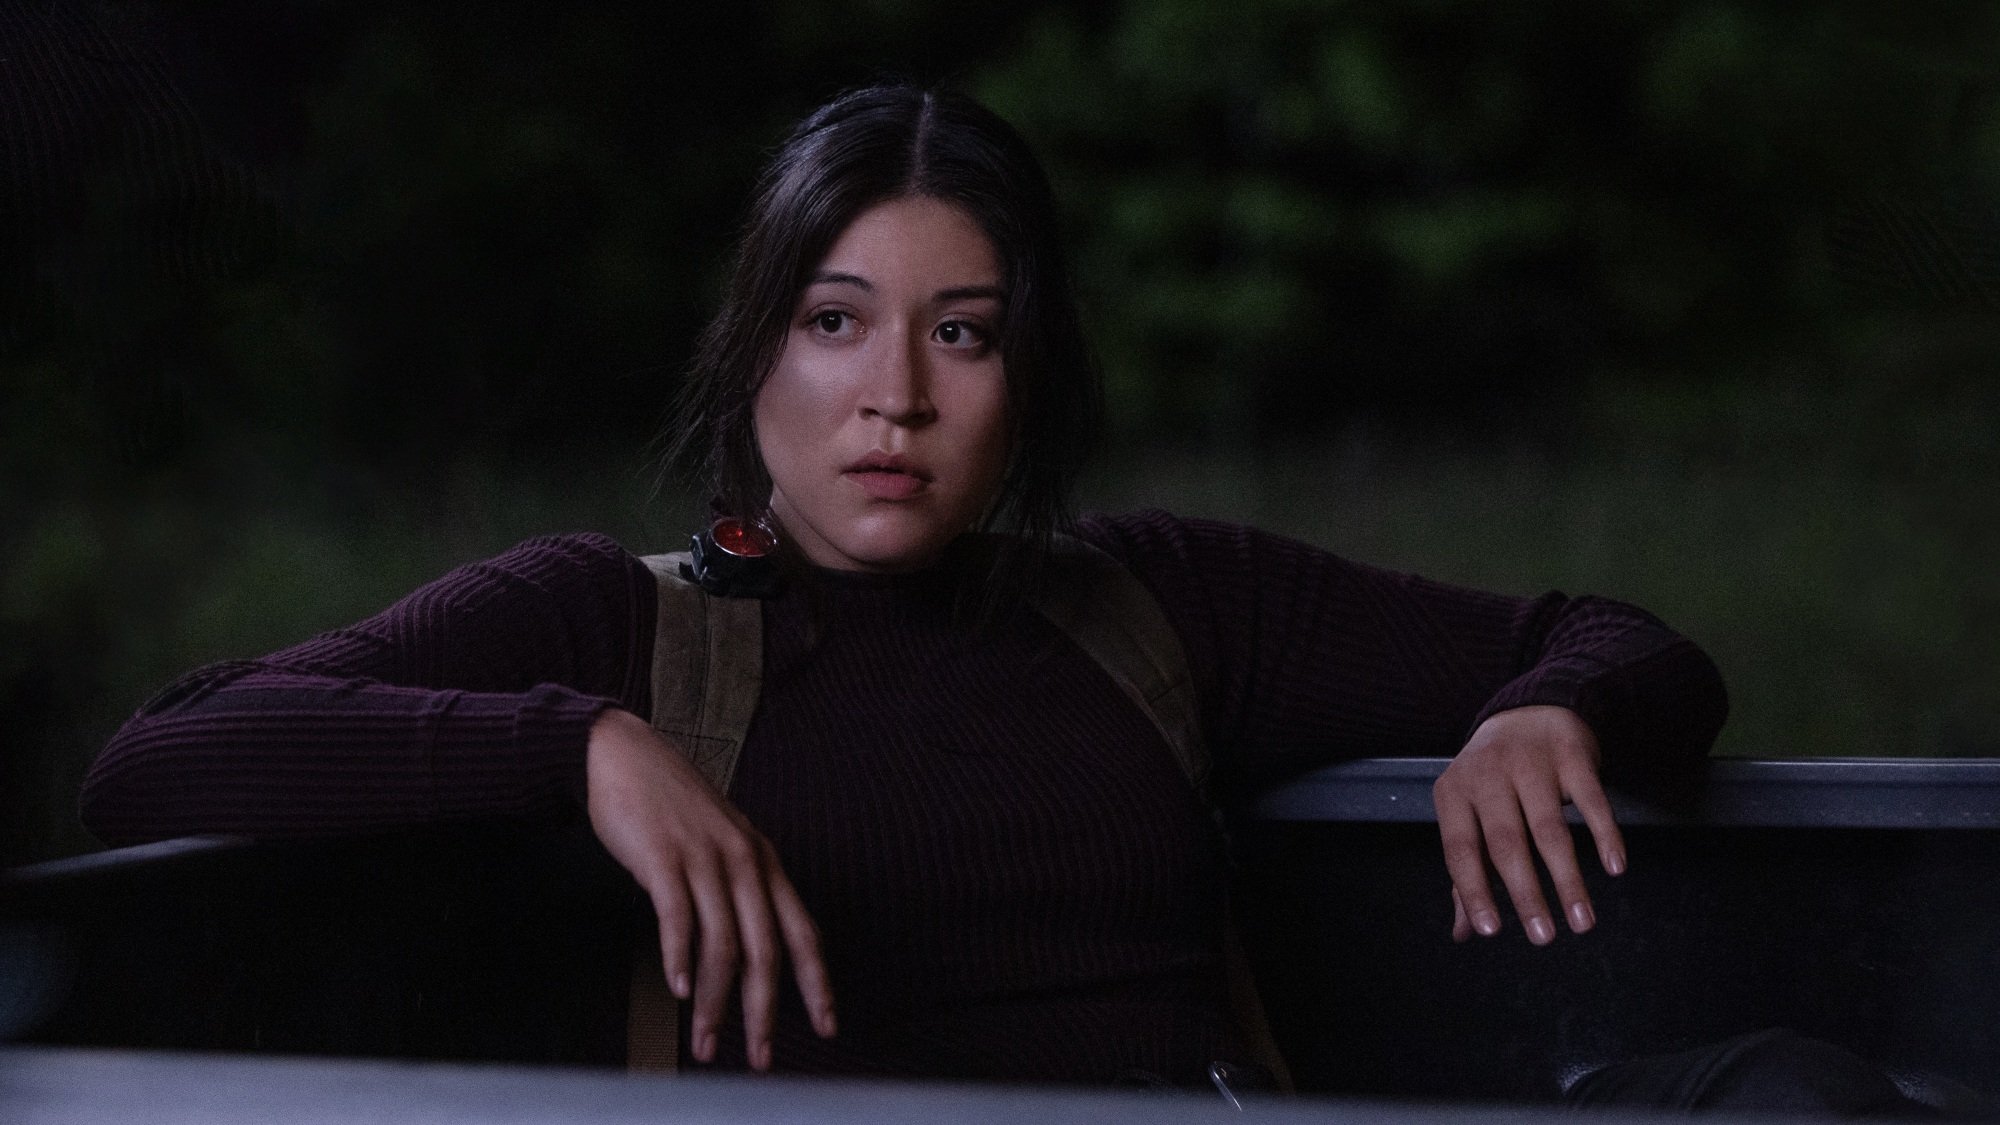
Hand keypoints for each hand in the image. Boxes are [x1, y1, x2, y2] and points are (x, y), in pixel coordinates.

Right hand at [584, 707, 834, 1069]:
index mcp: (764, 862)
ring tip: (707, 1041)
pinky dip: (680, 957)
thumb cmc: (671, 807)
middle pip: (766, 950)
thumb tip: (749, 951)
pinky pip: (678, 916)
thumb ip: (739, 890)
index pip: (803, 932)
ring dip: (715, 1001)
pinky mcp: (664, 856)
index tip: (828, 1024)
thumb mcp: (721, 844)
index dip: (817, 982)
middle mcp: (744, 862)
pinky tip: (680, 989)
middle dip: (764, 1010)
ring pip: (722, 944)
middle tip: (761, 1057)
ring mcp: (705, 858)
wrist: (623, 755)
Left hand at [1432, 705, 1624, 945]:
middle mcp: (1488, 774)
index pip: (1460, 849)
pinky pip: (1591, 800)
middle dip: (1526, 894)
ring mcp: (1531, 762)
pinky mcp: (1572, 755)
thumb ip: (1468, 871)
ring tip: (1582, 922)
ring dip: (1568, 880)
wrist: (1529, 710)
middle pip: (1507, 843)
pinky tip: (1614, 868)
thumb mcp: (1469, 813)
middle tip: (1543, 938)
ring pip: (1550, 829)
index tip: (1490, 931)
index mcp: (1454, 792)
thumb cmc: (1494, 779)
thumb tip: (1464, 932)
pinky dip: (1605, 835)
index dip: (1473, 891)